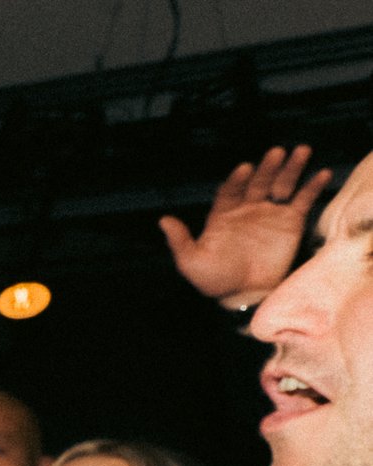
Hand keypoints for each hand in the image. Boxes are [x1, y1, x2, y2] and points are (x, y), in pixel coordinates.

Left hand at [160, 146, 333, 309]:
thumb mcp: (191, 262)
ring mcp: (270, 213)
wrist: (244, 296)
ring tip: (302, 150)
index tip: (245, 169)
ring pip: (281, 184)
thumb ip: (180, 241)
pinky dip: (312, 186)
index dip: (237, 180)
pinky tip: (321, 173)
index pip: (231, 190)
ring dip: (291, 168)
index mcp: (223, 215)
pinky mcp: (291, 222)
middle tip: (276, 152)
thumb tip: (163, 220)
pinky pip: (303, 200)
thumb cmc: (215, 280)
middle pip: (258, 182)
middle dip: (267, 167)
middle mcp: (247, 209)